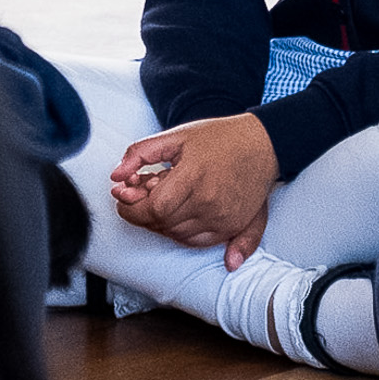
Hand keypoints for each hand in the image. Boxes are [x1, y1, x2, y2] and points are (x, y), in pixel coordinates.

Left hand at [110, 113, 279, 255]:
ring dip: (162, 223)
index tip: (124, 199)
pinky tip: (180, 214)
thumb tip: (116, 177)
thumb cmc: (220, 138)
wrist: (263, 144)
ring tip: (167, 198)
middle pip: (162, 224)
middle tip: (145, 193)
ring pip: (177, 236)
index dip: (131, 208)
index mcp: (193, 176)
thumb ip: (140, 153)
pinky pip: (197, 243)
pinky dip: (181, 233)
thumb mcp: (175, 136)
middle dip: (144, 213)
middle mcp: (209, 202)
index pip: (153, 209)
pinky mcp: (233, 226)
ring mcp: (223, 217)